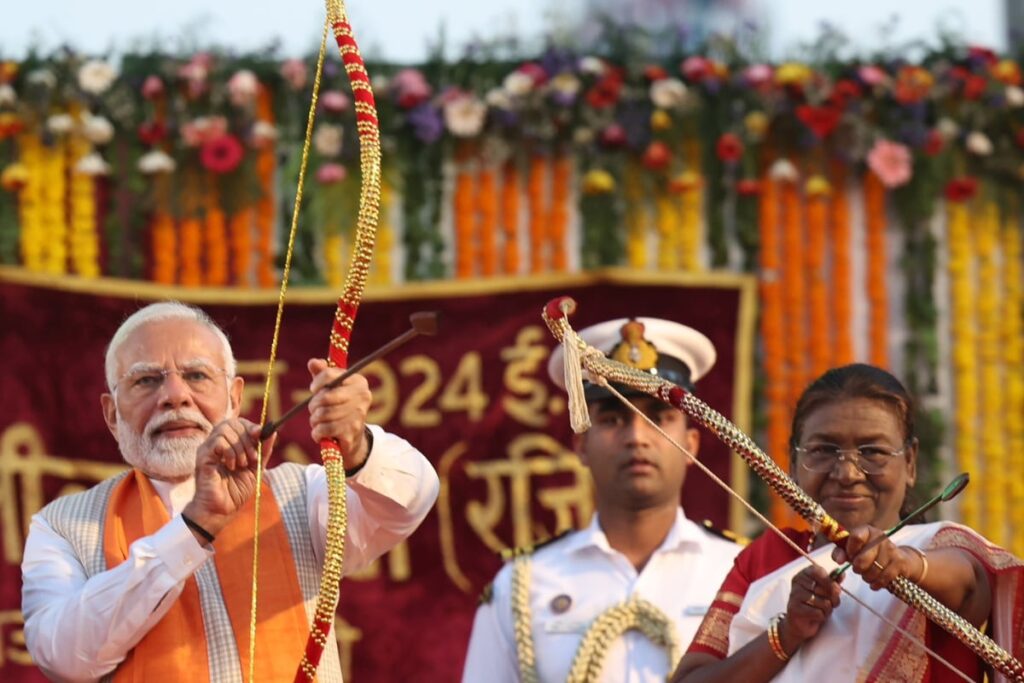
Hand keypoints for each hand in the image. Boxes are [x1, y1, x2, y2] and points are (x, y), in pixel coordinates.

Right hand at [183, 418, 275, 537]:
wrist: (222, 511)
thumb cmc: (236, 491)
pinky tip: (231, 466)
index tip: (260, 435)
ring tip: (241, 464)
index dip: (251, 426)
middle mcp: (216, 443)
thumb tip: (273, 432)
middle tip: (252, 457)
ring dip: (239, 447)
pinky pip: (218, 441)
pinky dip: (229, 452)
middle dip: (247, 438)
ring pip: (224, 430)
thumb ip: (263, 450)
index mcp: (229, 444)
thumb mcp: (256, 468)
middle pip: (232, 423)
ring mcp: (208, 449)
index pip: (239, 423)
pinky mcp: (203, 457)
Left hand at [307, 358, 371, 470]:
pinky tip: (320, 433)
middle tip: (314, 409)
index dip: (316, 383)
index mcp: (359, 381)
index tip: (314, 389)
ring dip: (314, 420)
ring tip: (317, 421)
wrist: (353, 437)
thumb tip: (312, 362)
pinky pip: (324, 429)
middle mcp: (363, 396)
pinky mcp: (352, 433)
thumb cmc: (339, 407)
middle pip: (325, 396)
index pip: (329, 375)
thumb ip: (322, 373)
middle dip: (314, 405)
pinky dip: (317, 433)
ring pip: (323, 414)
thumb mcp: (332, 387)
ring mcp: (358, 415)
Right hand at [782, 565, 840, 649]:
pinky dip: (822, 617)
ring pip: (824, 602)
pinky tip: (816, 616)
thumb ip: (833, 581)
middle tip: (829, 603)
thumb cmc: (813, 604)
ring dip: (827, 610)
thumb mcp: (824, 590)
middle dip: (832, 599)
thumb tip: (842, 574)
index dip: (831, 581)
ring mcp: (795, 595)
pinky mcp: (795, 609)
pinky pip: (819, 613)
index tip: (836, 588)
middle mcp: (797, 582)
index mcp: (804, 574)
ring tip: (821, 610)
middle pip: (824, 589)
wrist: (800, 622)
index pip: (819, 571)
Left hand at [833, 526, 919, 590]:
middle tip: (858, 569)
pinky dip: (876, 583)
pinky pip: (884, 577)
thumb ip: (840, 552)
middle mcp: (880, 536)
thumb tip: (838, 560)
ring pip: (873, 569)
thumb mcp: (852, 550)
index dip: (850, 551)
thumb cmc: (869, 554)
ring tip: (866, 575)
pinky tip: (874, 583)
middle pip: (863, 558)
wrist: (898, 560)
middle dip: (858, 568)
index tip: (850, 557)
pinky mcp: (899, 561)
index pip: (856, 537)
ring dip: (867, 577)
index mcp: (866, 530)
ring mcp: (891, 548)